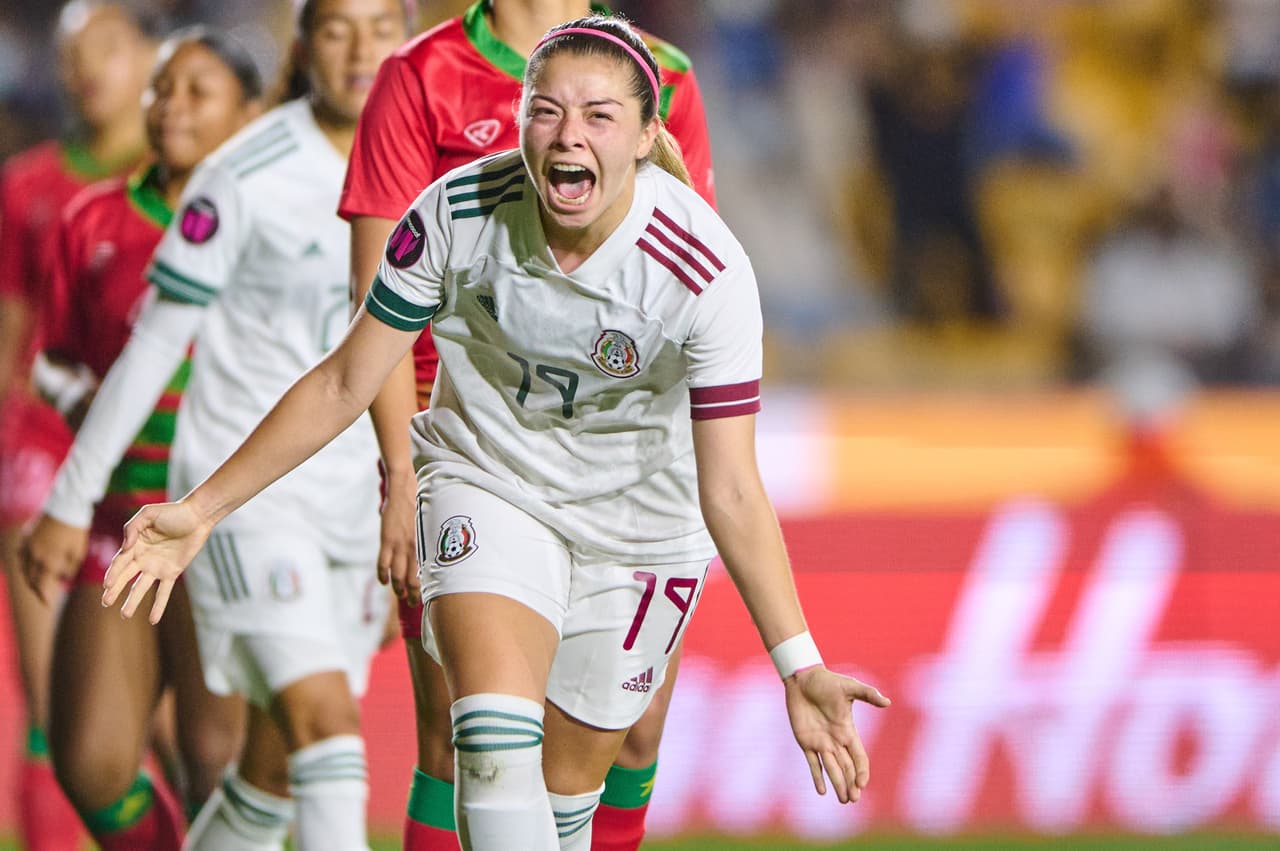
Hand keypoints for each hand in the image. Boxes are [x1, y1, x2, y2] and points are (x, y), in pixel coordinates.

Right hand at [20, 514, 87, 601]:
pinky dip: (25, 563)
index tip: (47, 604)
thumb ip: (69, 568)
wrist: (65, 507)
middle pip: (31, 579)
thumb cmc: (76, 531)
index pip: (42, 585)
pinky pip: (21, 555)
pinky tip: (31, 565)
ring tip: (38, 582)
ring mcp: (27, 546)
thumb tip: (63, 578)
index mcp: (48, 561)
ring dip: (29, 577)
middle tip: (44, 595)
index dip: (44, 596)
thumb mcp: (78, 552)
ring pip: (23, 568)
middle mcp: (34, 556)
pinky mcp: (25, 537)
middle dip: (37, 589)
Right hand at [102, 500, 209, 623]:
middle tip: (105, 603)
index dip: (113, 574)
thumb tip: (126, 547)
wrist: (197, 517)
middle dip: (115, 590)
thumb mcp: (148, 514)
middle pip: (126, 577)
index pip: (120, 562)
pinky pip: (164, 592)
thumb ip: (132, 528)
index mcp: (134, 545)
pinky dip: (158, 606)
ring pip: (142, 588)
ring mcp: (157, 567)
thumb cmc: (172, 512)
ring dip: (133, 601)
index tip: (107, 585)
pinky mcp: (173, 572)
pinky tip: (153, 620)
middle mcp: (143, 558)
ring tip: (125, 615)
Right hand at [377, 468, 419, 605]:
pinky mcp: (387, 540)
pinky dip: (382, 575)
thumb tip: (423, 549)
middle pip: (413, 578)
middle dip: (412, 593)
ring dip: (398, 588)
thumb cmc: (417, 505)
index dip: (424, 586)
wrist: (405, 489)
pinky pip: (383, 563)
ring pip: (398, 574)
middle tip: (412, 603)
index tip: (425, 595)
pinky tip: (384, 582)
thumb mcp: (425, 524)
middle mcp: (414, 548)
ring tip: (399, 596)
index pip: (425, 572)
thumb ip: (422, 539)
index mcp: (424, 544)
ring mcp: (400, 545)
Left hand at [784, 666, 889, 802]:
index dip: (862, 771)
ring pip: (832, 769)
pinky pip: (812, 762)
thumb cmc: (827, 681)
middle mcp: (836, 740)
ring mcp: (820, 742)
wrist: (803, 678)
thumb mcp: (849, 687)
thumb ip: (868, 695)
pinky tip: (822, 791)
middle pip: (847, 767)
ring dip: (838, 785)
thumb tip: (887, 702)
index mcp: (848, 731)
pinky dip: (817, 776)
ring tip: (844, 801)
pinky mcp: (805, 741)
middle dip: (851, 784)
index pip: (859, 756)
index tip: (862, 783)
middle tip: (853, 799)